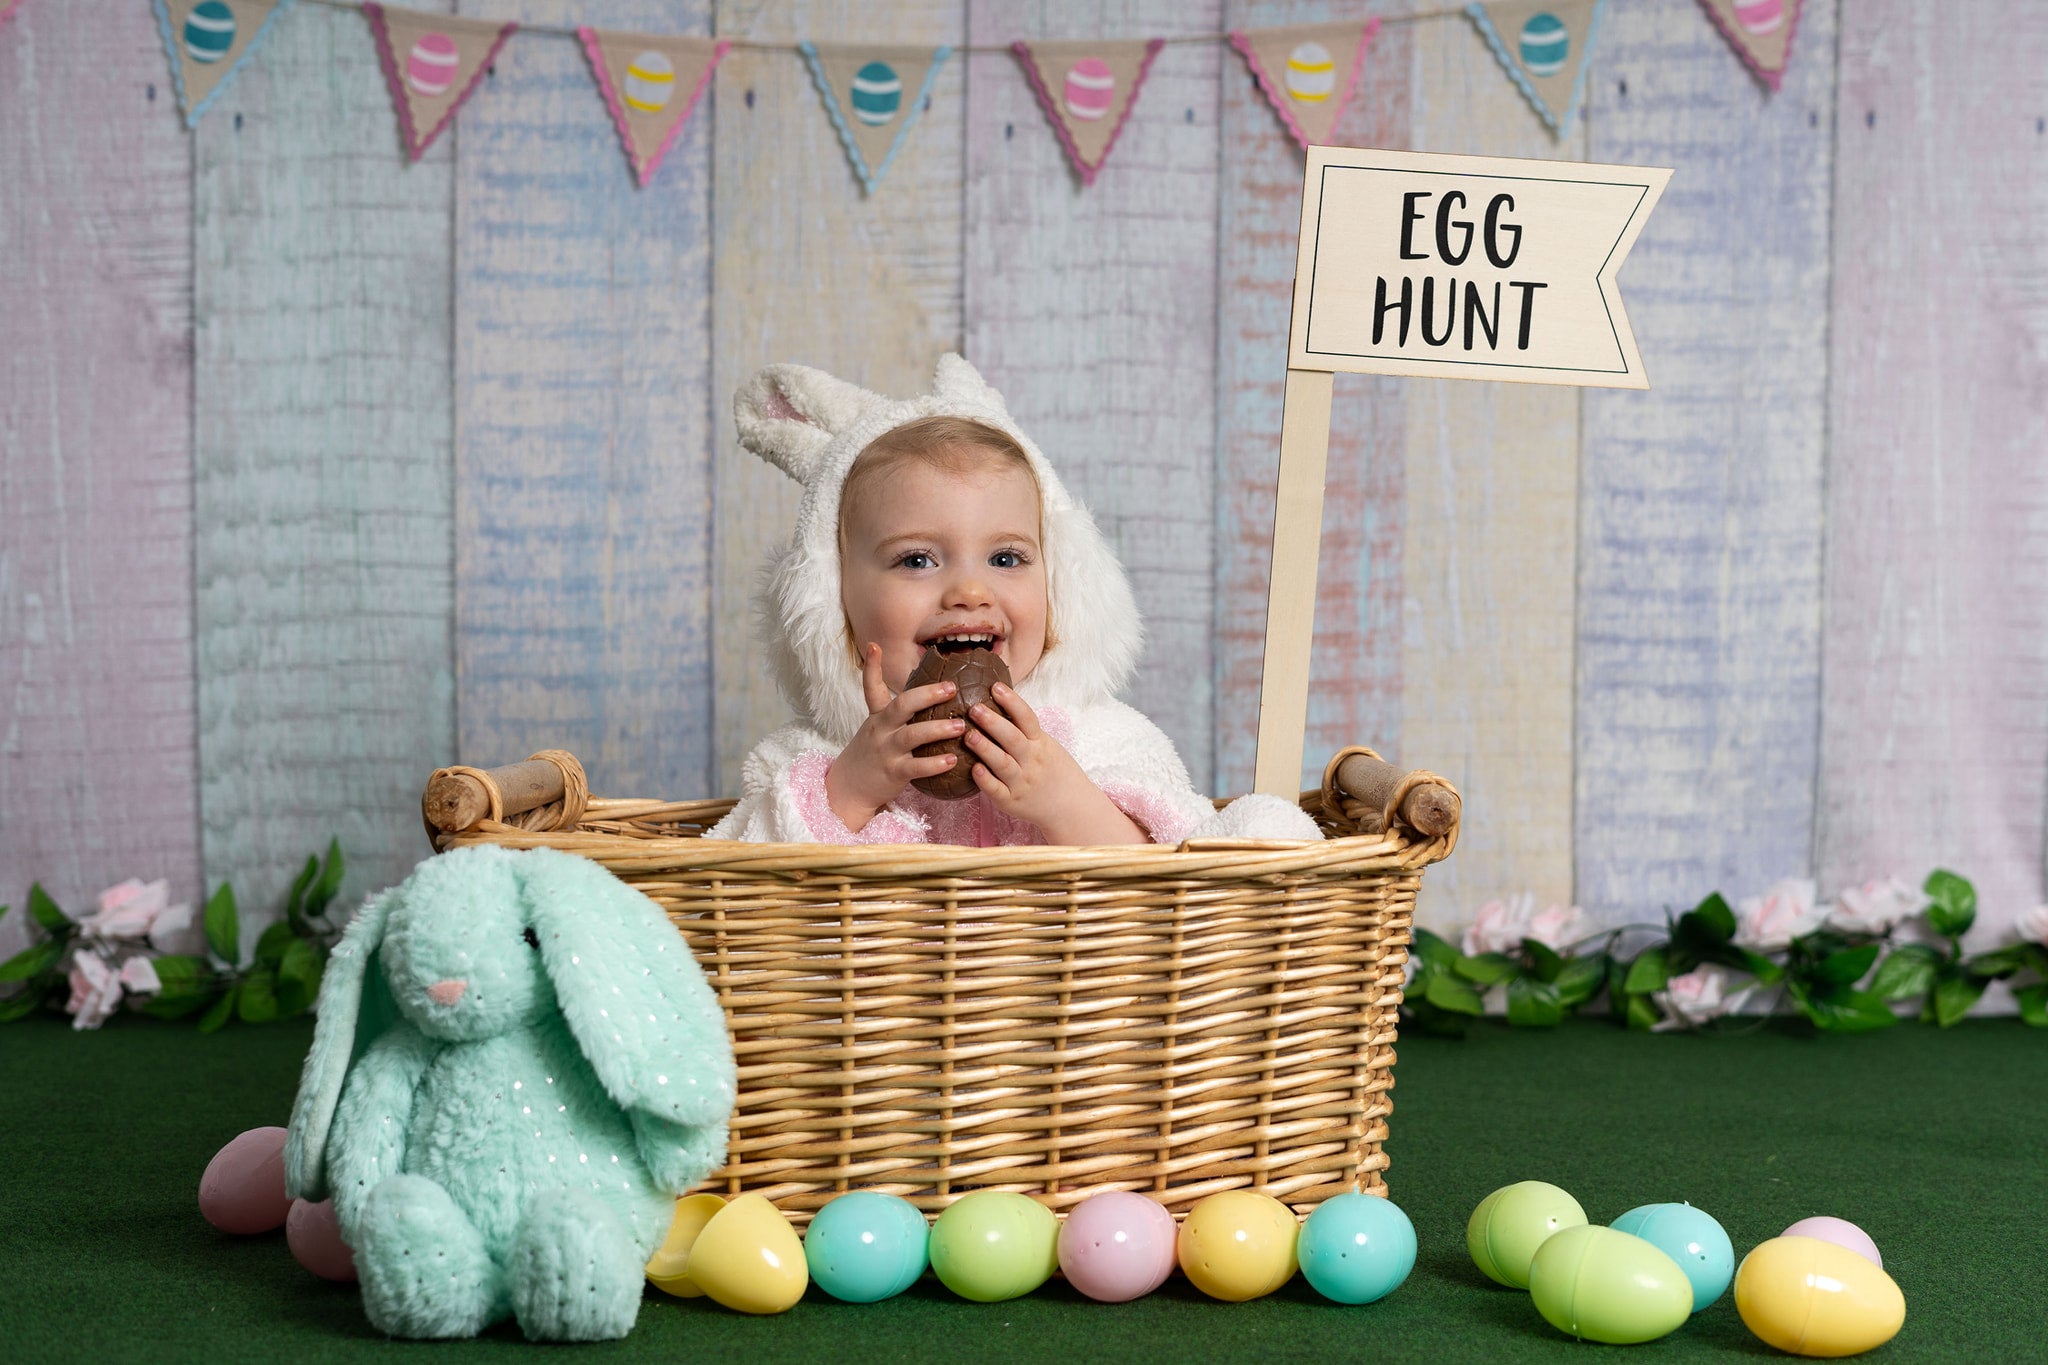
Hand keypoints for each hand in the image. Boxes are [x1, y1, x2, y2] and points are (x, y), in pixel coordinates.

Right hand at [824, 644, 968, 831]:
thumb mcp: (878, 727)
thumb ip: (897, 710)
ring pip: (912, 736)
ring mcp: (886, 751)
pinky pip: (915, 767)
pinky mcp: (894, 773)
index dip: (872, 667)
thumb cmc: (873, 753)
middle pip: (901, 706)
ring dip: (937, 729)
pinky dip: (934, 764)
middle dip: (927, 695)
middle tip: (951, 687)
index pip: (872, 688)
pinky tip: (952, 760)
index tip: (875, 646)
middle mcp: (881, 730)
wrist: (850, 787)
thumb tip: (925, 691)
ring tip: (960, 726)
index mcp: (879, 716)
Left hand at [964, 684, 1147, 844]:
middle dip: (993, 722)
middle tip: (974, 708)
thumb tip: (999, 702)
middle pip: (1013, 739)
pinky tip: (974, 769)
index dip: (1012, 701)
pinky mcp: (1011, 802)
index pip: (1027, 718)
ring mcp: (1022, 782)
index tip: (995, 686)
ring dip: (985, 749)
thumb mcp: (1047, 746)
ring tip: (969, 735)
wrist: (1071, 807)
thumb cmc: (1054, 771)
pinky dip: (986, 780)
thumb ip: (1026, 730)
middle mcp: (1032, 761)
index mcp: (1040, 744)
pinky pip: (997, 791)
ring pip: (1003, 763)